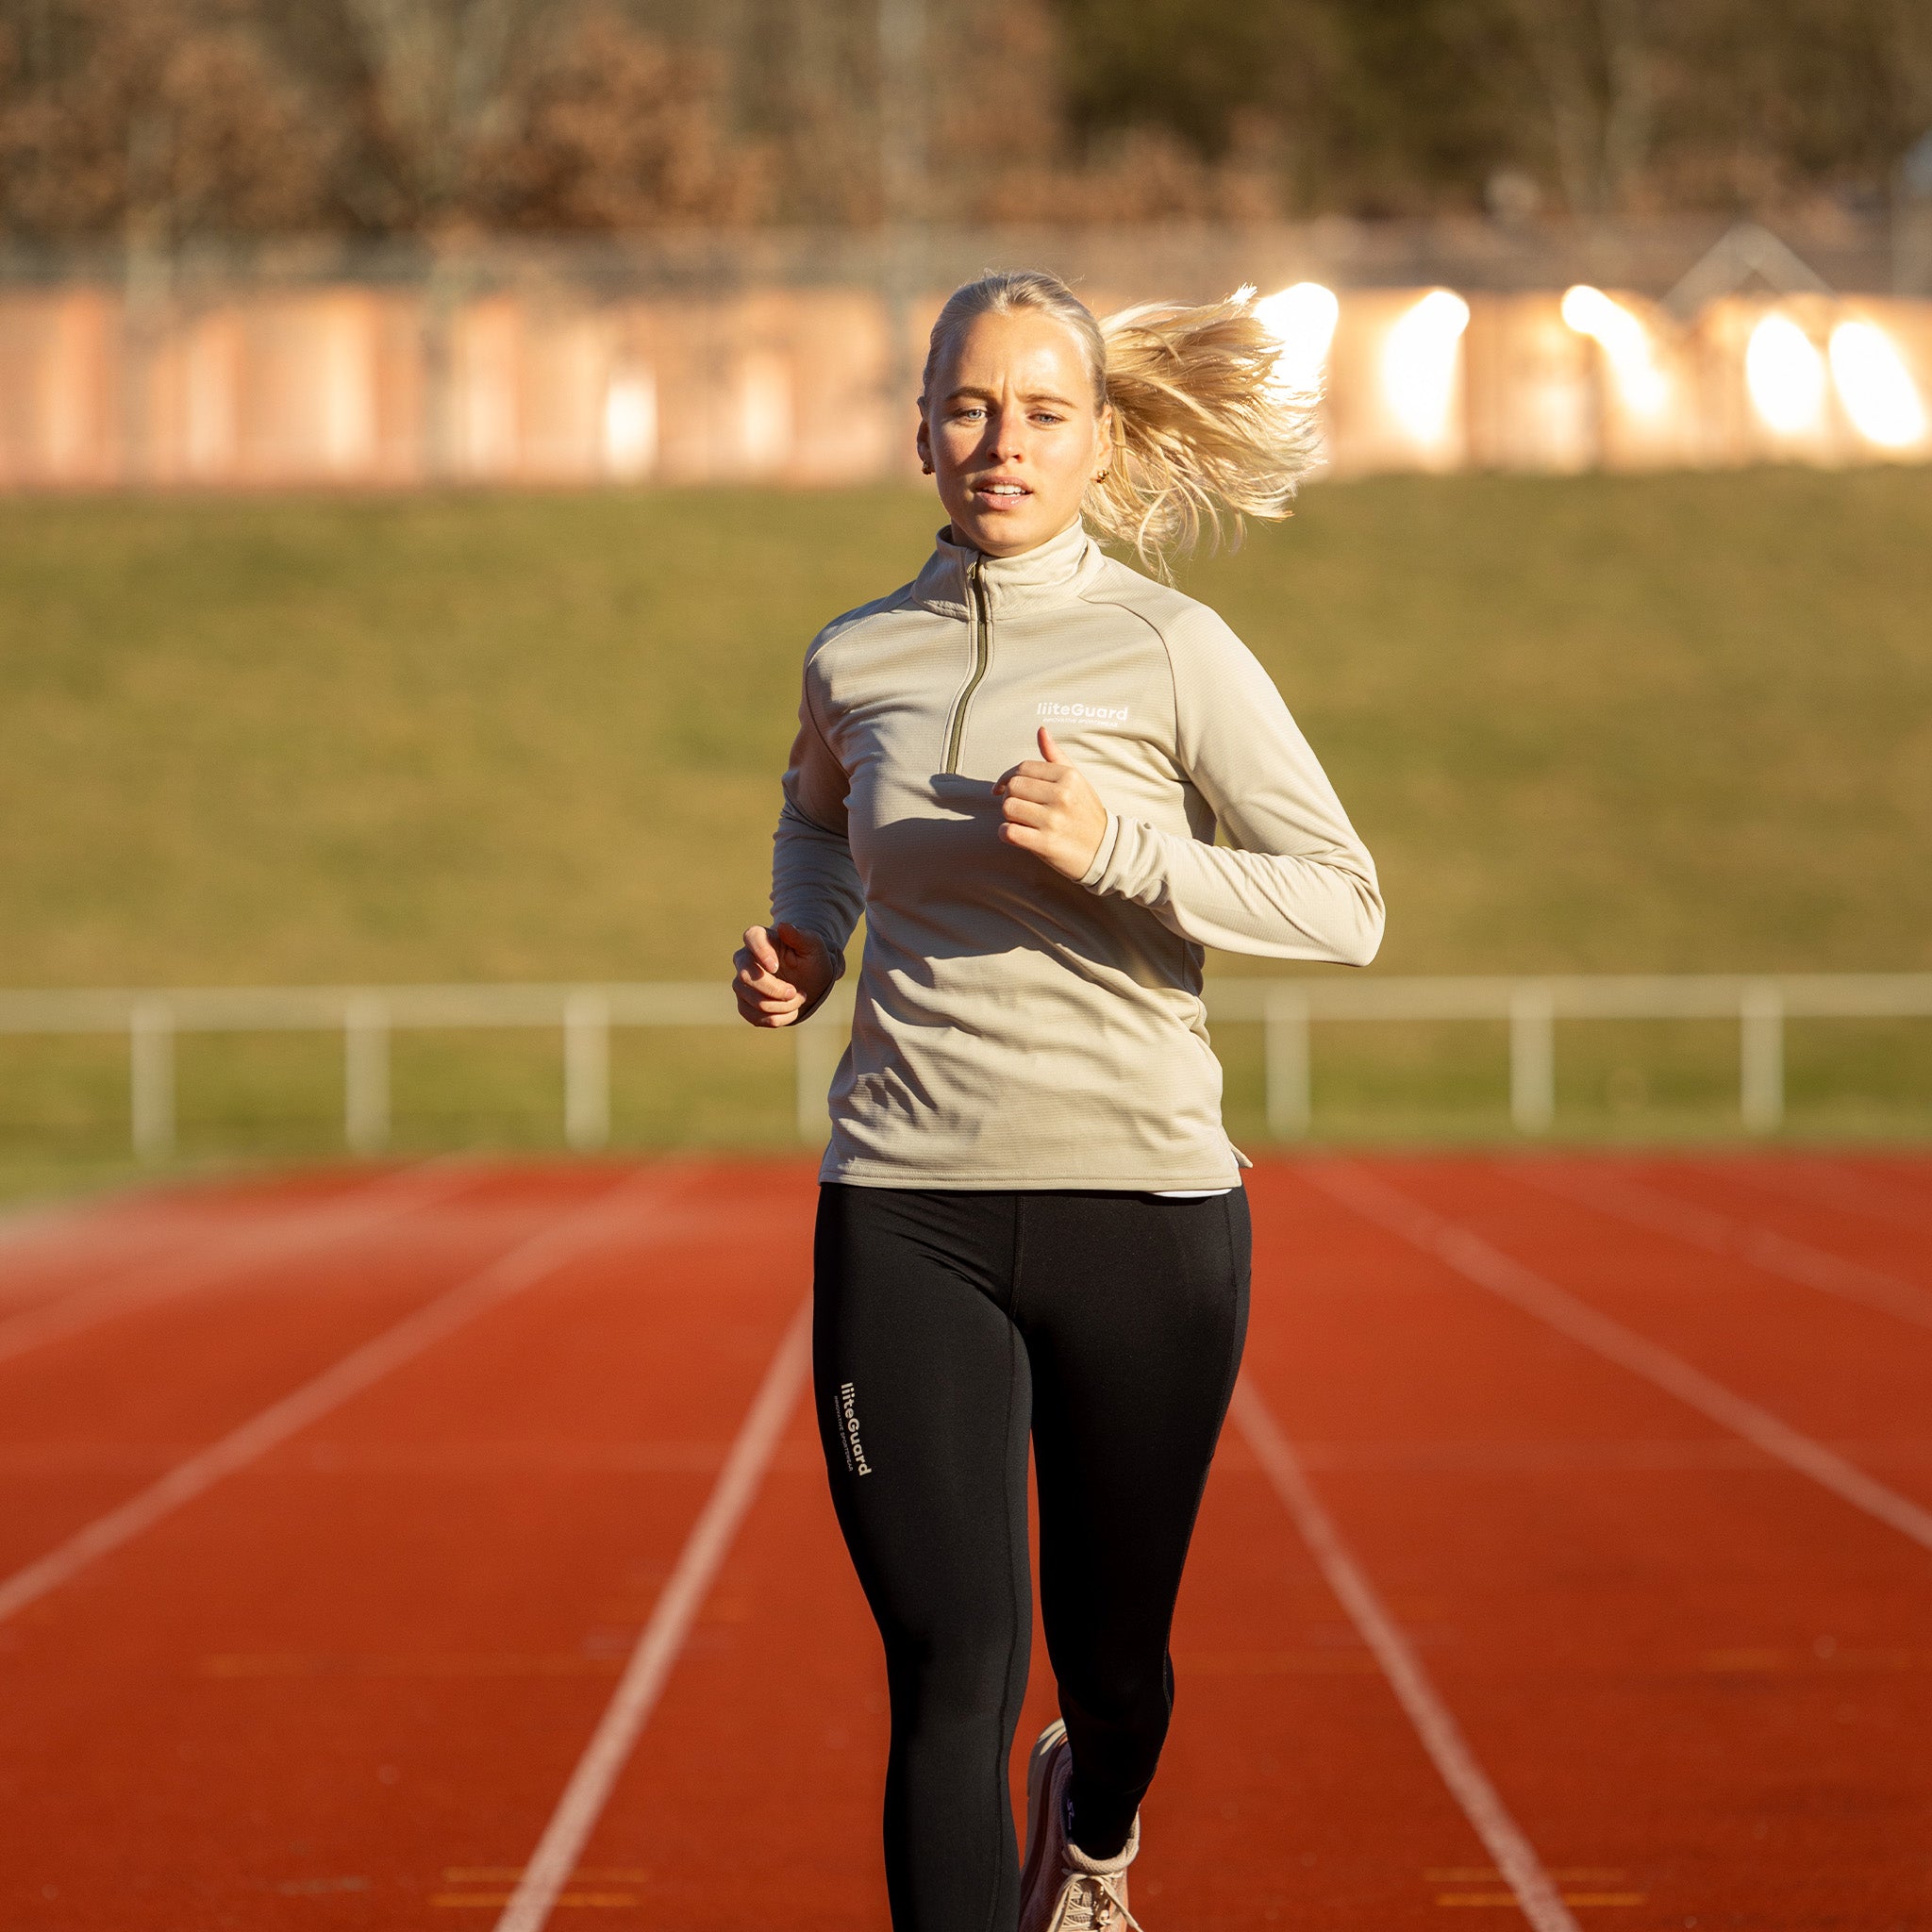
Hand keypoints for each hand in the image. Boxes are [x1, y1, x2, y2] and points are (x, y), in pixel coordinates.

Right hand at [733, 921, 835, 1027]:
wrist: (811, 982)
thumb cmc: (811, 959)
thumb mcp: (814, 946)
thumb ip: (800, 936)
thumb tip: (783, 926)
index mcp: (762, 938)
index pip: (751, 937)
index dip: (760, 952)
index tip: (775, 966)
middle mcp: (746, 959)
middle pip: (746, 976)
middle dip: (774, 990)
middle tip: (796, 992)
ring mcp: (742, 983)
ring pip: (751, 1000)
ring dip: (780, 1006)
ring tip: (799, 998)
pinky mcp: (745, 1004)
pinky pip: (755, 1017)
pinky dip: (778, 1018)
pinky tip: (792, 1010)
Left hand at [993, 726, 1109, 880]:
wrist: (1105, 851)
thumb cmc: (1086, 814)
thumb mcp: (1078, 781)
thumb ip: (1056, 757)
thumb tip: (1041, 731)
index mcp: (1068, 777)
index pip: (1023, 768)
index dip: (1007, 777)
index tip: (1001, 788)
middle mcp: (1062, 796)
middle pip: (1012, 787)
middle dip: (1009, 797)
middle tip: (1018, 807)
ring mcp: (1053, 820)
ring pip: (1008, 808)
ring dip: (1008, 817)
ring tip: (1022, 821)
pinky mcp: (1045, 843)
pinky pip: (1009, 832)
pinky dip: (1006, 834)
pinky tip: (1017, 835)